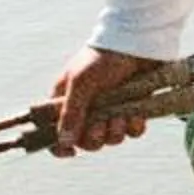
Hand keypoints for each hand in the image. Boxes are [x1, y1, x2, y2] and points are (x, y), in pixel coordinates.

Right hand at [50, 44, 169, 156]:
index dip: (60, 146)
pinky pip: (132, 131)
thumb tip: (63, 142)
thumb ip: (71, 113)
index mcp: (67, 101)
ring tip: (120, 114)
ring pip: (111, 139)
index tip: (70, 152)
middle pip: (87, 142)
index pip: (56, 132)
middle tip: (100, 124)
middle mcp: (88, 109)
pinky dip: (134, 125)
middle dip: (95, 137)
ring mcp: (112, 110)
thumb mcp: (80, 83)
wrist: (137, 42)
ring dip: (115, 130)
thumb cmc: (102, 58)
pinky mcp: (133, 109)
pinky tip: (135, 113)